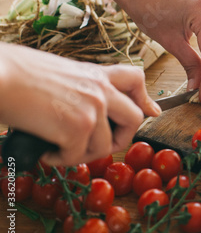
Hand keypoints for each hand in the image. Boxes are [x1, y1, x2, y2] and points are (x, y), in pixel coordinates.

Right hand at [0, 44, 160, 165]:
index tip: (150, 111)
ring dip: (81, 153)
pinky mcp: (77, 128)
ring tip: (58, 147)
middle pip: (134, 119)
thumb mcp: (61, 73)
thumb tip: (90, 108)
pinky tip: (46, 150)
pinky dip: (60, 159)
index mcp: (96, 74)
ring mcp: (92, 109)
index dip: (144, 98)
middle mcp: (100, 90)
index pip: (135, 79)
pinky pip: (77, 156)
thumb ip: (82, 87)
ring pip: (104, 146)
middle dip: (121, 139)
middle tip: (101, 146)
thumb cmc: (18, 73)